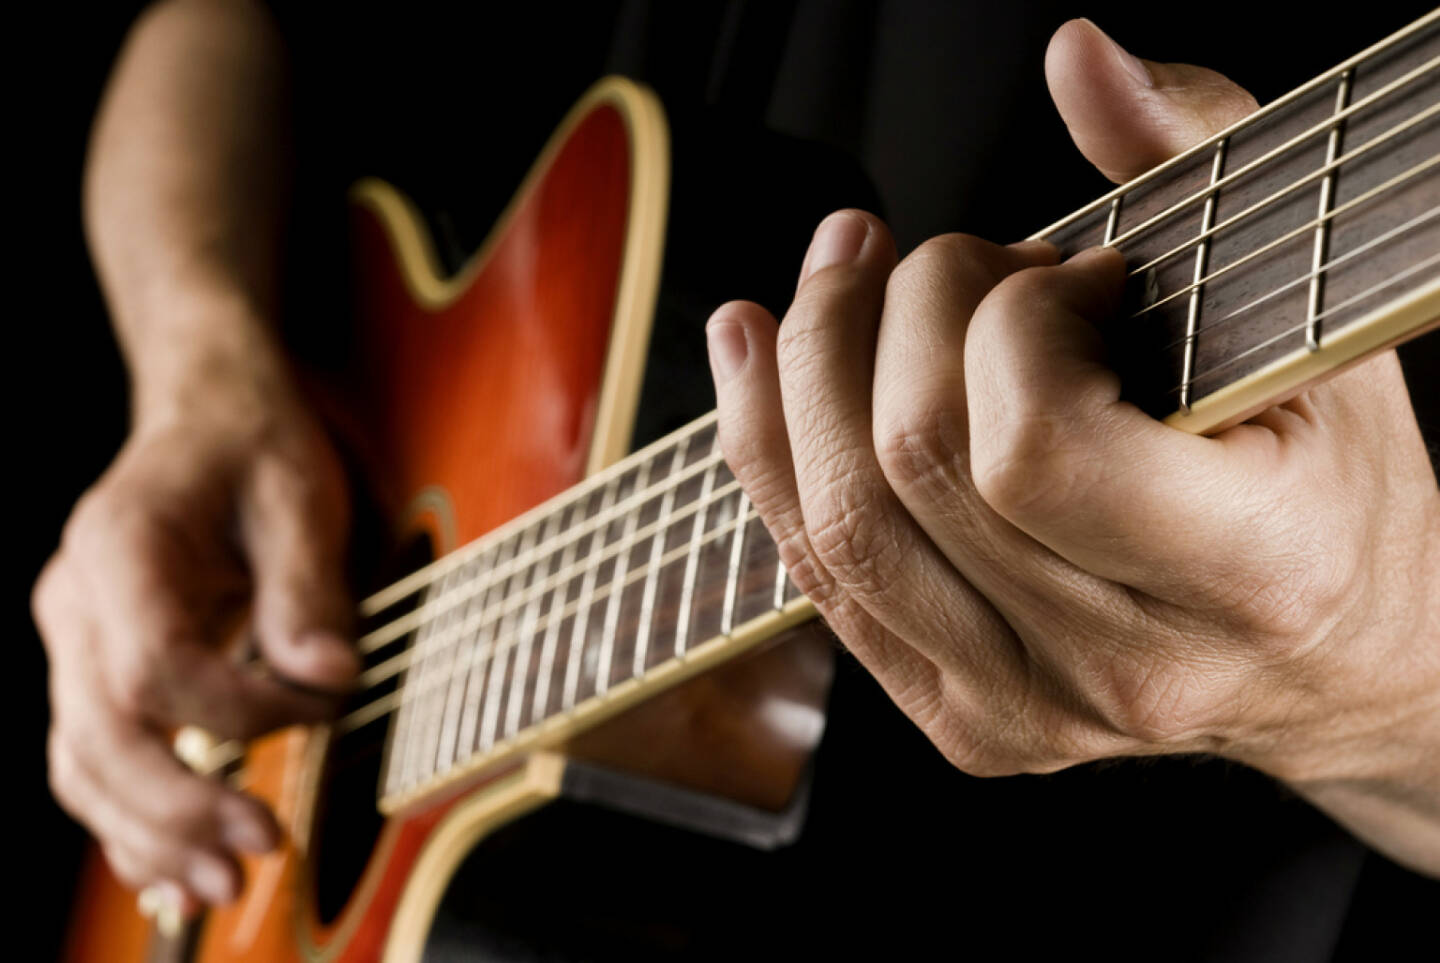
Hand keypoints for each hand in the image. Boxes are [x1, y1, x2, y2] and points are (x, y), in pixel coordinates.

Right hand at [33, 348, 358, 910]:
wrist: (204, 414)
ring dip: (148, 836)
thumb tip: (325, 678)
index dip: (241, 710)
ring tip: (223, 888)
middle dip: (180, 807)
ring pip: (82, 765)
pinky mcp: (94, 673)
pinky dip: (131, 823)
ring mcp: (73, 643)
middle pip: (98, 734)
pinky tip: (176, 871)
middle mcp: (75, 603)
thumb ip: (308, 587)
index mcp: (119, 546)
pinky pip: (93, 763)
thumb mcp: (300, 493)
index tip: (322, 703)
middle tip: (261, 853)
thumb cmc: (252, 446)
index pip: (155, 666)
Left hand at [708, 20, 1439, 873]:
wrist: (1337, 657)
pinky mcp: (959, 718)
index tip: (1061, 276)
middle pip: (911, 468)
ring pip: (836, 526)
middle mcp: (1125, 665)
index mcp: (1248, 569)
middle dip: (896, 314)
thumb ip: (1197, 157)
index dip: (1009, 323)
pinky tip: (757, 353)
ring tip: (833, 272)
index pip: (1036, 447)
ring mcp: (1026, 708)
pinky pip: (818, 573)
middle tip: (946, 257)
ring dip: (801, 367)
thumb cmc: (1332, 476)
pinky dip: (769, 447)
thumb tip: (1076, 58)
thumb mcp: (1304, 305)